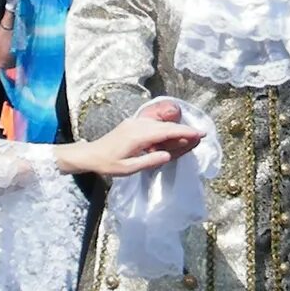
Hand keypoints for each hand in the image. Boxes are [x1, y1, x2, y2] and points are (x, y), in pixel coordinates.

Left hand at [62, 106, 204, 178]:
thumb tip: (168, 155)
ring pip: (160, 124)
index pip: (166, 132)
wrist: (89, 154)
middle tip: (200, 135)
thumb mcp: (128, 168)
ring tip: (188, 136)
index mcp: (138, 136)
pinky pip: (152, 124)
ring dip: (174, 129)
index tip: (200, 133)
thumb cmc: (107, 164)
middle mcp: (137, 125)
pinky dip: (164, 129)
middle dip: (184, 129)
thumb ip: (149, 160)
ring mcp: (134, 122)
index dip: (185, 132)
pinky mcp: (132, 124)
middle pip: (165, 126)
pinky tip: (169, 135)